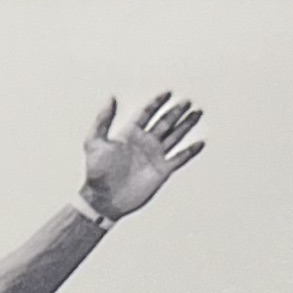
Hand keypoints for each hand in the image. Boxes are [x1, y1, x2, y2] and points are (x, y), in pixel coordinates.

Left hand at [83, 91, 204, 219]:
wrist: (104, 199)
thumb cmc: (96, 173)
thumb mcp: (94, 142)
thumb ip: (102, 120)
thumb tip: (111, 99)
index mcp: (130, 134)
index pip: (147, 113)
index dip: (157, 103)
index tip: (167, 93)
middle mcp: (145, 143)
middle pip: (165, 122)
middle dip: (176, 111)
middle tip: (187, 102)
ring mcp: (154, 156)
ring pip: (174, 136)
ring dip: (186, 125)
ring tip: (197, 113)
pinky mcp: (161, 171)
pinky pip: (179, 158)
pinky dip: (189, 151)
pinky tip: (199, 143)